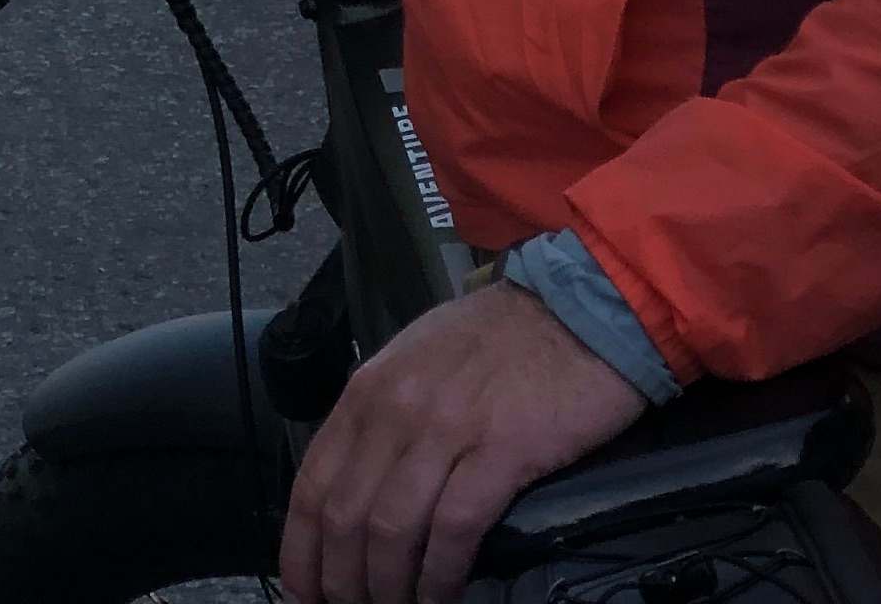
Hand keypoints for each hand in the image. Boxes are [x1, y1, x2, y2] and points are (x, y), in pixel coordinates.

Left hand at [279, 283, 643, 603]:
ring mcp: (448, 427)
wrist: (578, 306)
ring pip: (392, 530)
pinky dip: (440, 576)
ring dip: (388, 587)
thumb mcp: (417, 358)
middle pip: (346, 517)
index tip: (305, 592)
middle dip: (343, 582)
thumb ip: (382, 416)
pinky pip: (454, 529)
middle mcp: (398, 406)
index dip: (302, 551)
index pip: (313, 483)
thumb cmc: (498, 337)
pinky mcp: (502, 450)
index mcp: (371, 387)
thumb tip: (357, 490)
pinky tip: (441, 596)